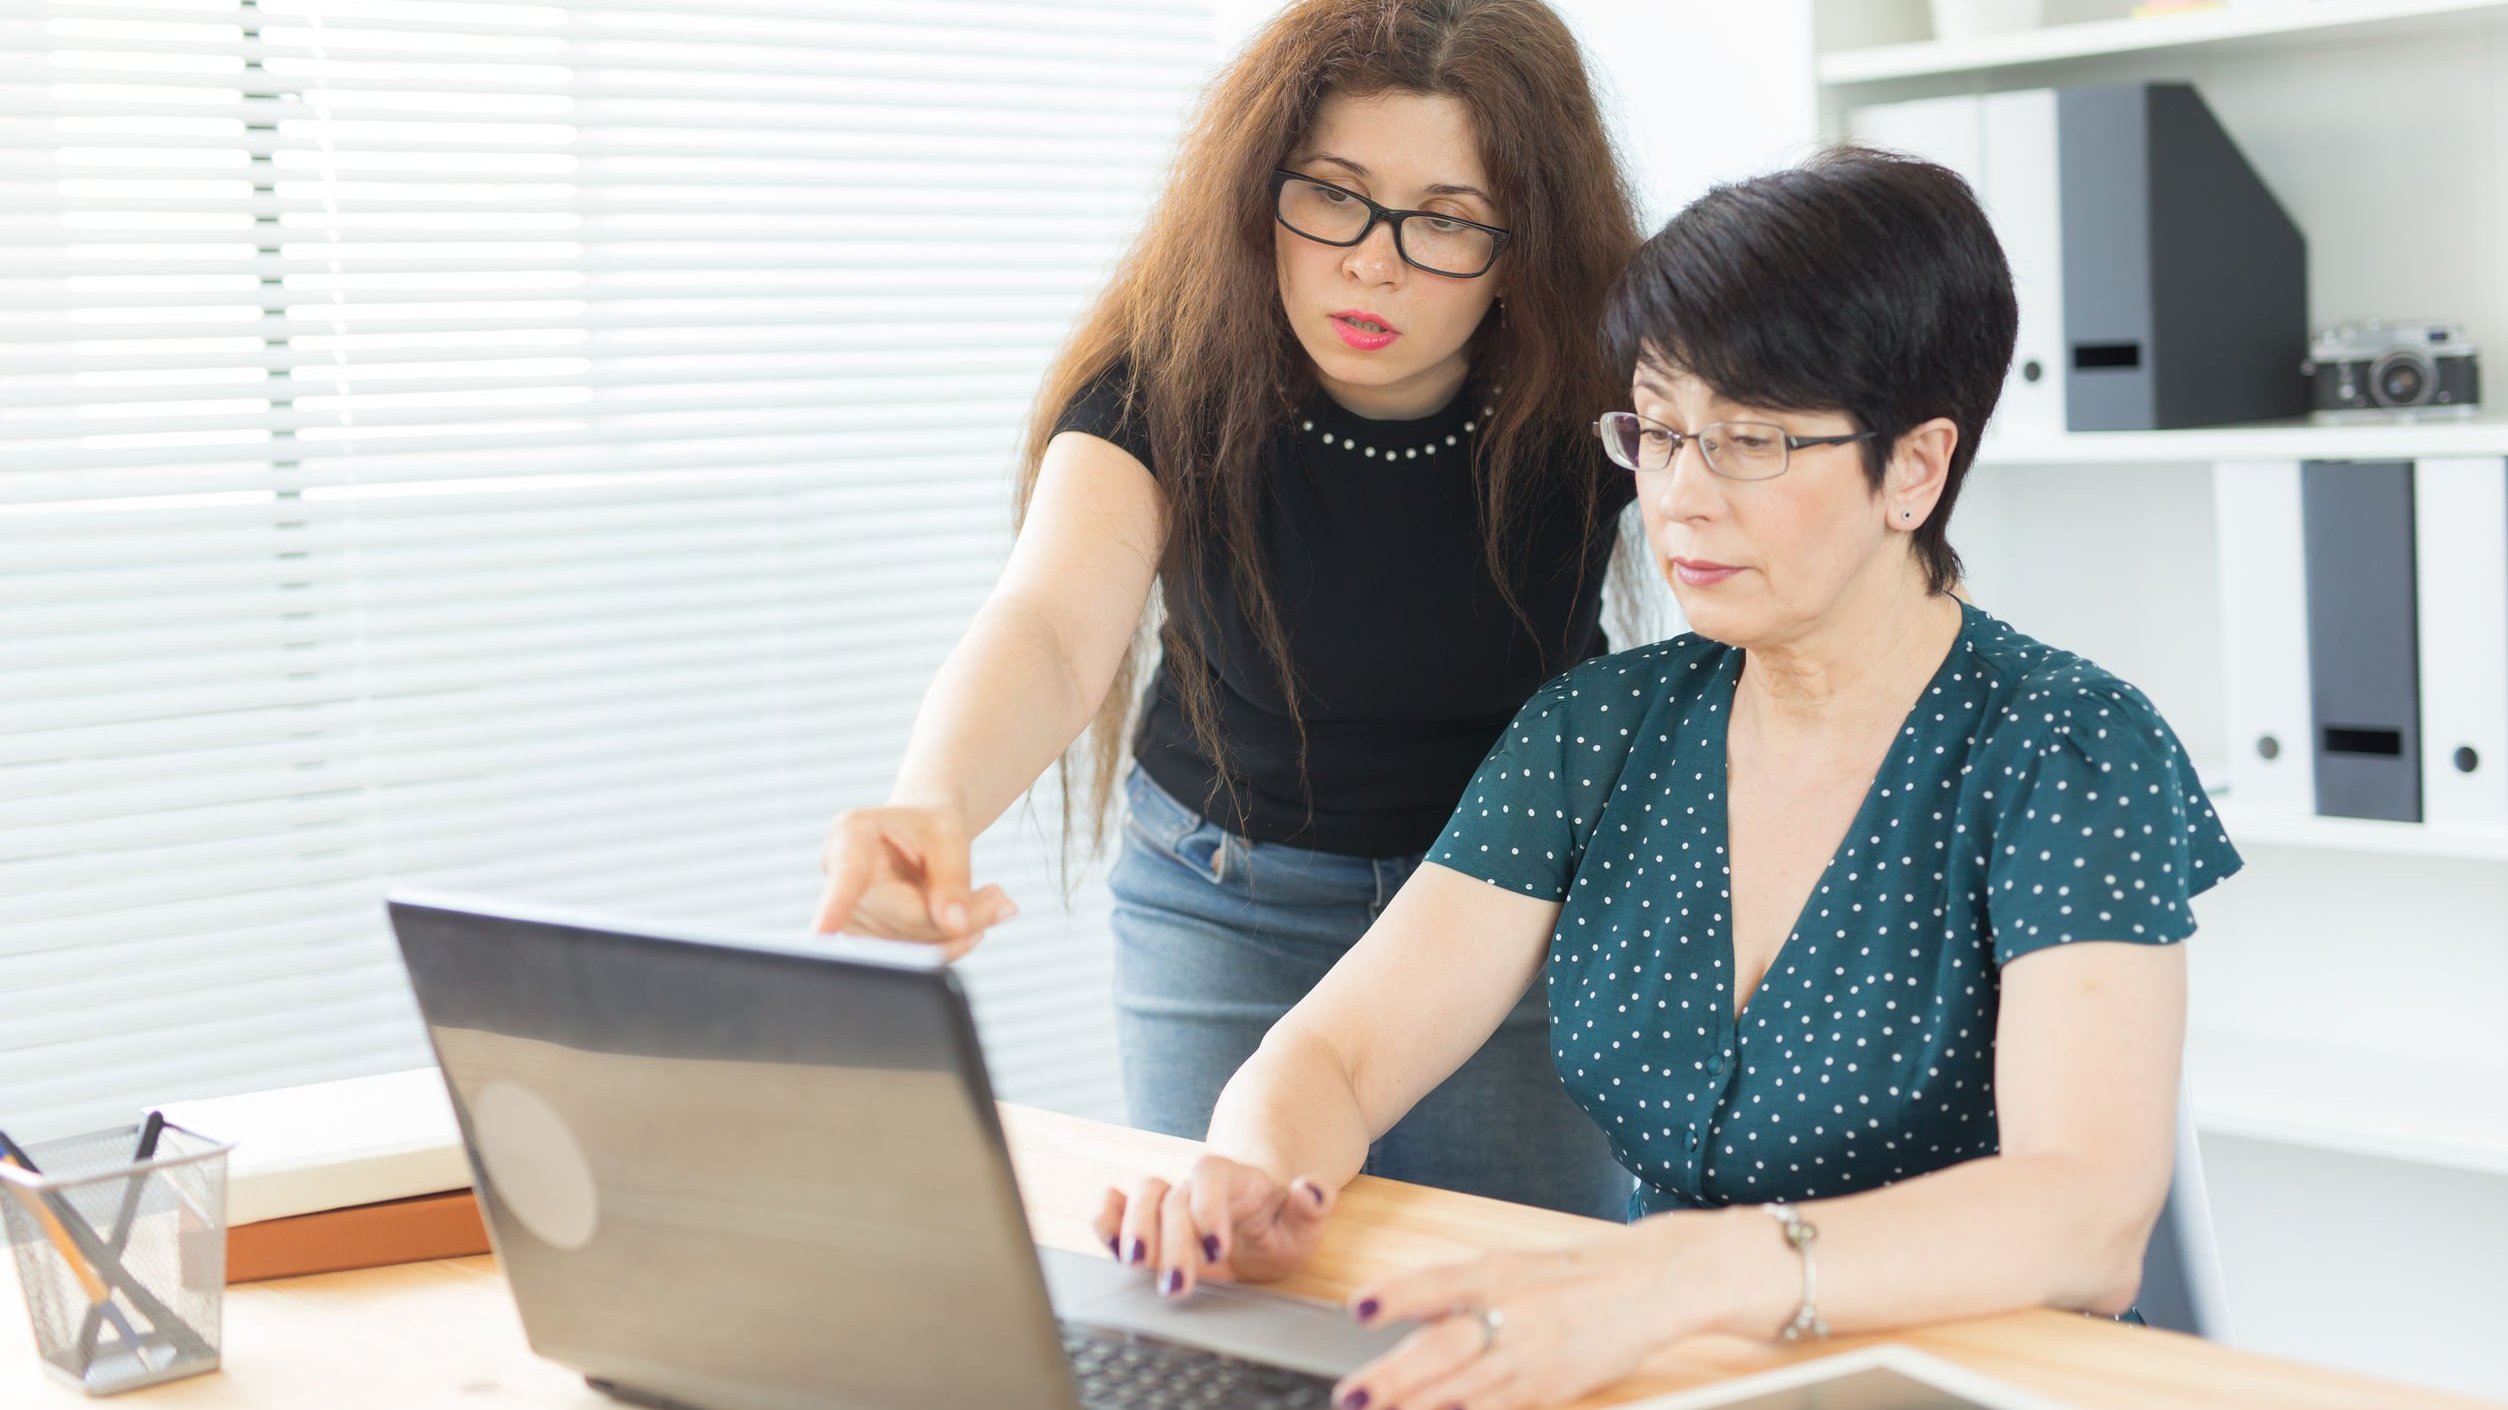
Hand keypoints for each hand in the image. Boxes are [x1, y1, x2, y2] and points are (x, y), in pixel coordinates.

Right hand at [810, 802, 1015, 958]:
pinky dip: (948, 944)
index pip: (846, 879)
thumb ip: (952, 877)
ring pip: (910, 945)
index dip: (833, 907)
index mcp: (849, 836)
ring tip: (991, 902)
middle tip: (1002, 902)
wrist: (917, 833)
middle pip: (901, 920)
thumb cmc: (929, 825)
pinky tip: (970, 924)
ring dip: (959, 934)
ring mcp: (846, 915)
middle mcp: (835, 877)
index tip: (819, 934)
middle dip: (958, 919)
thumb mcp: (950, 835)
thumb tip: (955, 926)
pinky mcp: (863, 939)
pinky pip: (911, 956)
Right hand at [1091, 1154, 1337, 1298]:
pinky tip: (1110, 1245)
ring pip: (1140, 1195)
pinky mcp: (1144, 1223)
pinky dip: (1104, 1221)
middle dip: (1171, 1241)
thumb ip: (1310, 1206)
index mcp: (1233, 1178)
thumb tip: (1312, 1187)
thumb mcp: (1303, 1224)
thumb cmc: (1279, 1226)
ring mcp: (1167, 1200)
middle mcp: (1193, 1185)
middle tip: (1177, 1286)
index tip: (1218, 1249)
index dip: (1208, 1207)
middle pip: (1172, 1197)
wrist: (1256, 1225)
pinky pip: (1113, 1209)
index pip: (1210, 1176)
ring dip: (1132, 1230)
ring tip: (1137, 1265)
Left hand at [1331, 1221, 1710, 1409]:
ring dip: (1416, 1407)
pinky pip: (1499, 1409)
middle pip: (1442, 1349)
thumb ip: (1456, 1291)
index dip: (1396, 1295)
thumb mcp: (1509, 1266)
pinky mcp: (1549, 1387)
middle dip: (1392, 1379)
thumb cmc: (1569, 1276)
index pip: (1436, 1280)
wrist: (1647, 1283)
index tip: (1359, 1308)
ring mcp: (1530, 1353)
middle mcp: (1509, 1310)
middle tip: (1351, 1396)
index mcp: (1494, 1270)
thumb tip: (1402, 1314)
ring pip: (1462, 1389)